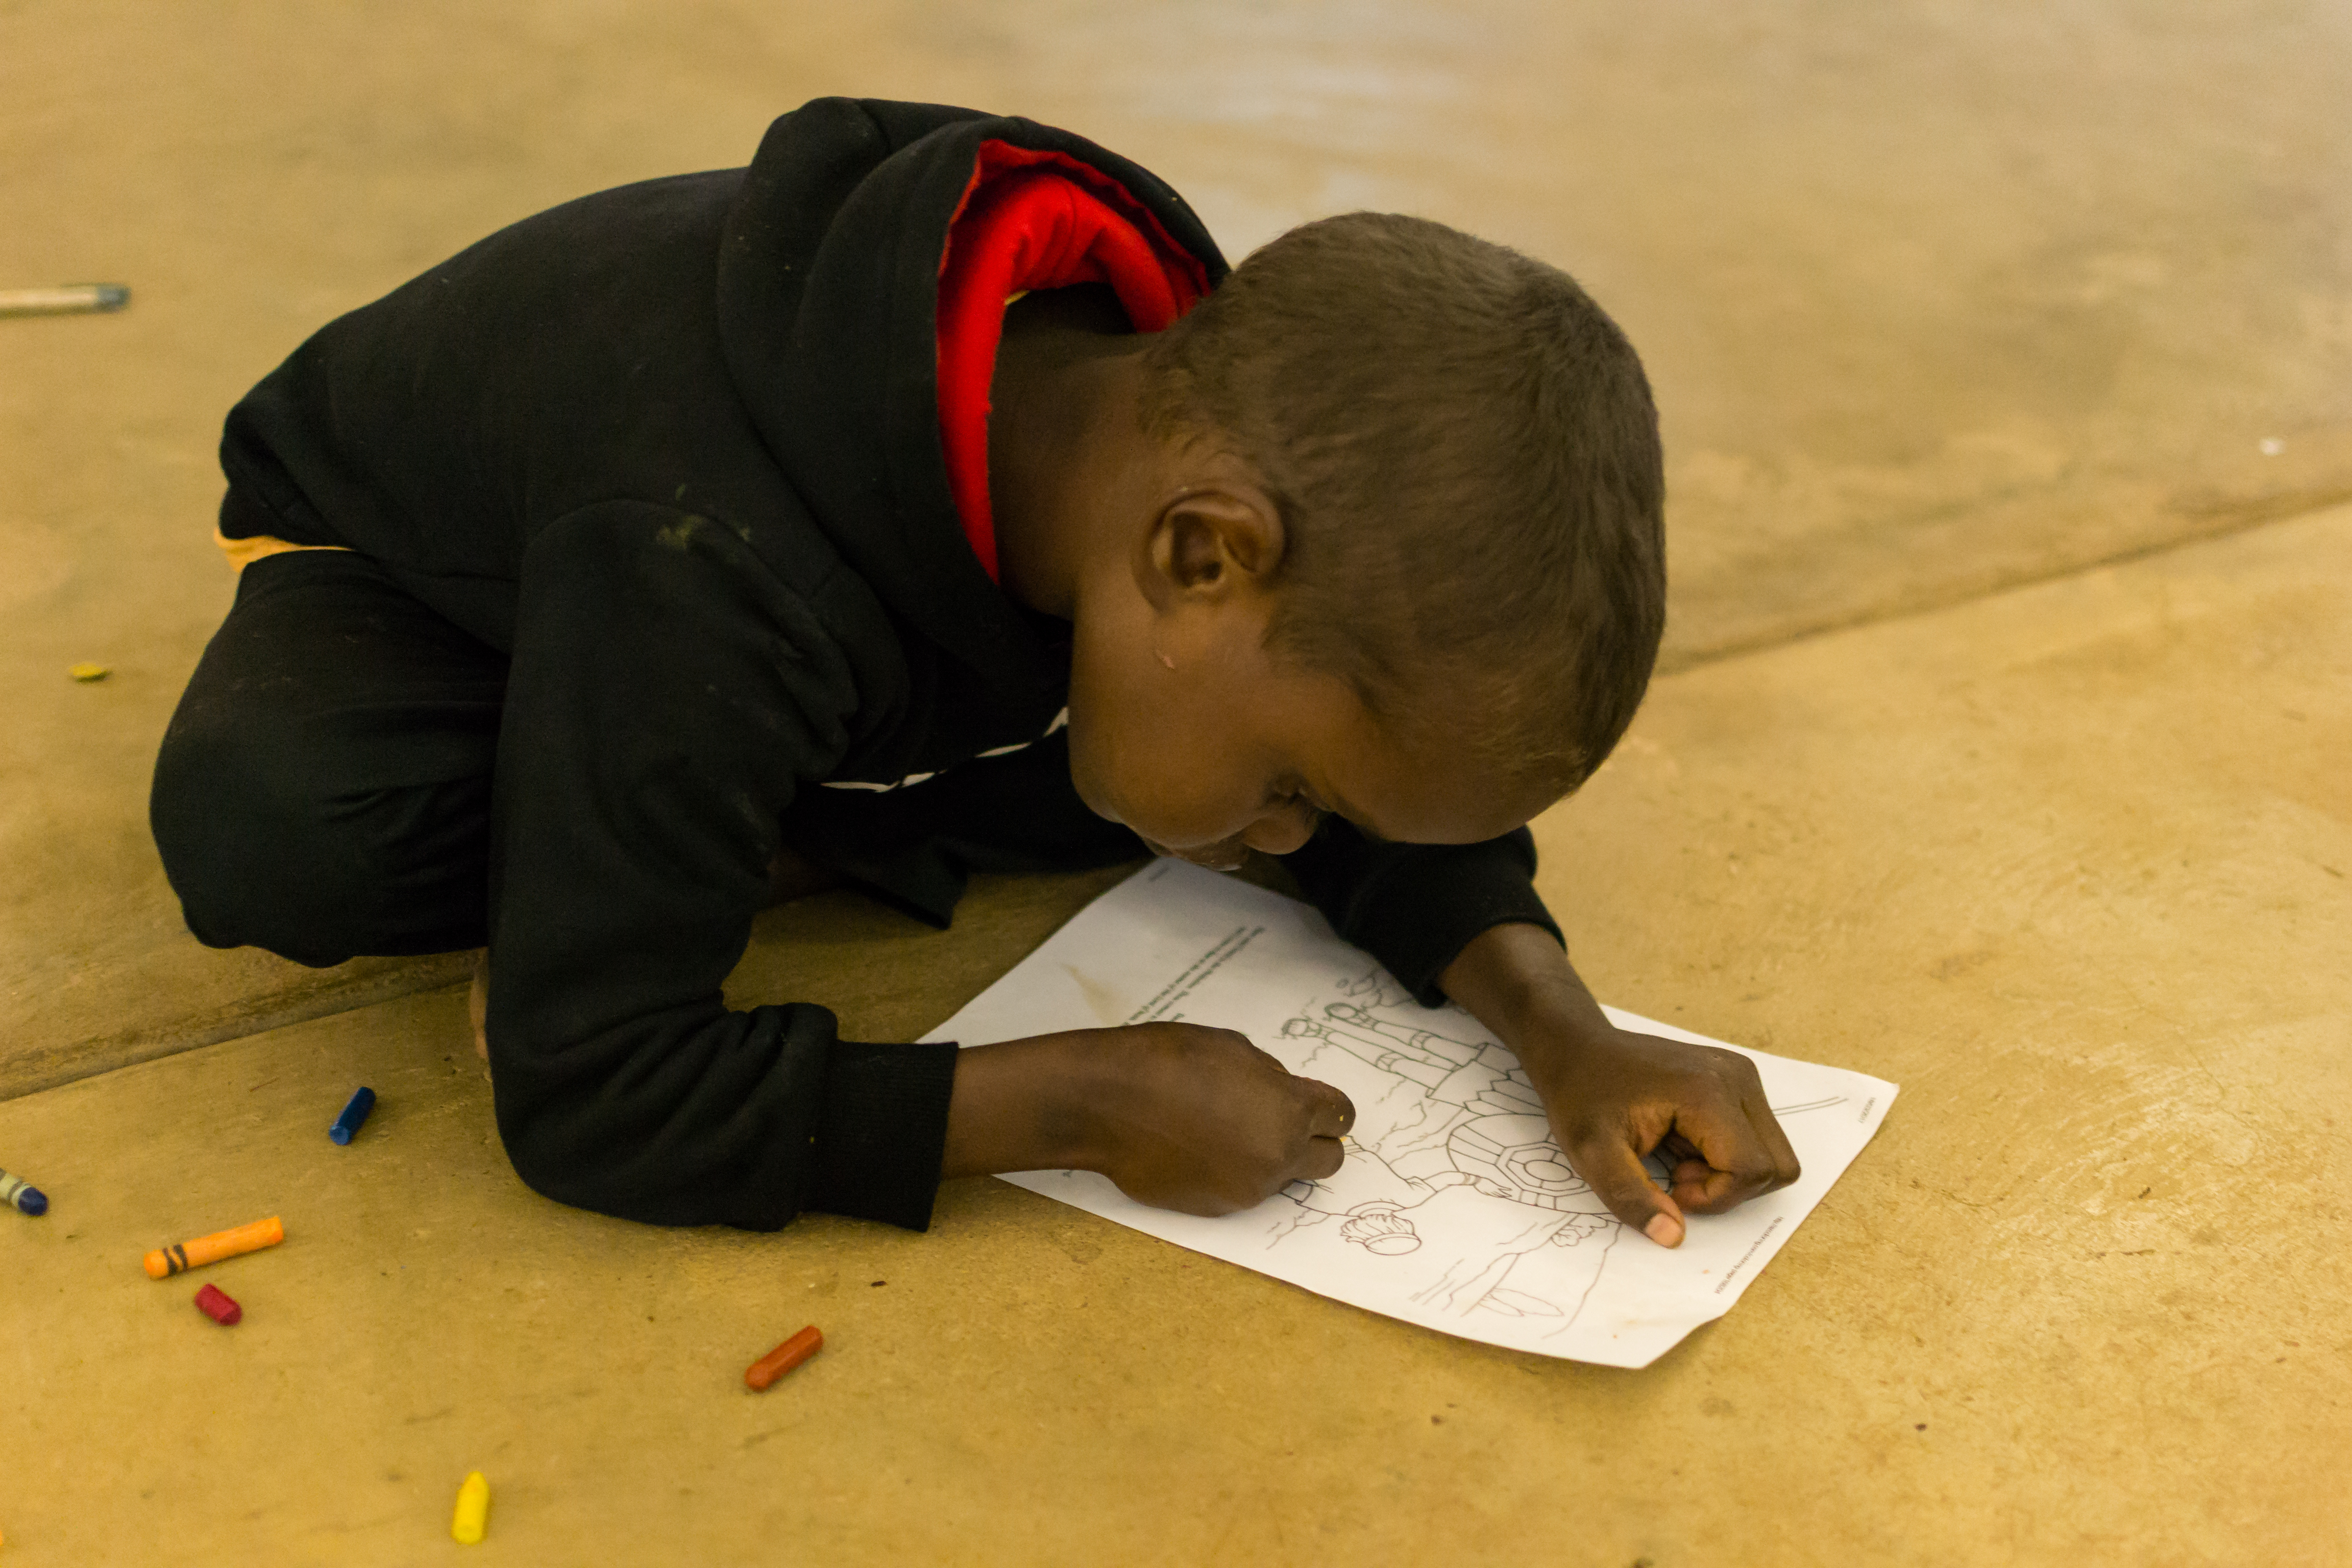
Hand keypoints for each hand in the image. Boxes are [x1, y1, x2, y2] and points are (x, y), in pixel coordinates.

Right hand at [943, 1024, 1352, 1216]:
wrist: (1106, 1103)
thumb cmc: (1166, 1062)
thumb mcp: (1234, 1048)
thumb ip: (1271, 1077)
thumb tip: (1285, 1093)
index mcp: (1289, 1110)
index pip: (1341, 1116)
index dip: (1331, 1108)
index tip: (1318, 1105)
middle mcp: (1277, 1156)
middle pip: (1330, 1161)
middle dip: (1314, 1141)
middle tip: (1284, 1123)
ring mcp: (1248, 1188)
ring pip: (1284, 1178)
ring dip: (1271, 1157)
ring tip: (1228, 1130)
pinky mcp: (1218, 1207)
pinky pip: (1244, 1189)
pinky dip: (1235, 1172)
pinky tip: (1201, 1147)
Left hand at [1436, 922, 1800, 1247]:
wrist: (1576, 1049)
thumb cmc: (1581, 1095)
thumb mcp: (1592, 1154)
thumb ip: (1631, 1198)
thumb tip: (1673, 1236)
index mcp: (1707, 1091)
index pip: (1752, 1169)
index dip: (1715, 1196)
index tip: (1671, 1186)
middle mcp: (1737, 1077)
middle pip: (1775, 1164)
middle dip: (1728, 1187)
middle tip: (1676, 1175)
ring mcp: (1741, 1074)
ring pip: (1771, 1154)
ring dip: (1728, 1173)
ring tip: (1677, 1158)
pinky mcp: (1737, 1079)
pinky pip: (1757, 1137)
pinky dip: (1727, 1155)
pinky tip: (1683, 1143)